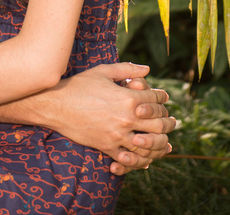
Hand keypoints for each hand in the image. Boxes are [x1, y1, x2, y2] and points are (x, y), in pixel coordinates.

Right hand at [45, 63, 175, 175]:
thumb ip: (127, 69)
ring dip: (160, 144)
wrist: (56, 105)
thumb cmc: (79, 85)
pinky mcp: (107, 147)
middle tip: (172, 122)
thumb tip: (147, 70)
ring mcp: (117, 135)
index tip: (165, 98)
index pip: (156, 100)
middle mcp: (126, 118)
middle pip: (159, 125)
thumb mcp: (104, 71)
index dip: (163, 97)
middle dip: (169, 123)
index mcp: (128, 98)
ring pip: (147, 145)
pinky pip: (128, 158)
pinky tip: (145, 158)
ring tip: (166, 142)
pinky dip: (140, 160)